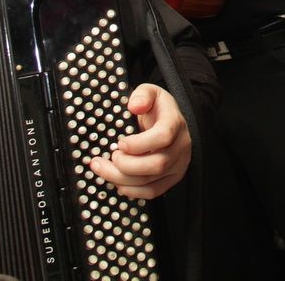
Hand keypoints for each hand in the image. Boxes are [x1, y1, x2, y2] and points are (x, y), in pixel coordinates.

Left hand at [88, 84, 190, 199]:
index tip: (120, 142)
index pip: (163, 137)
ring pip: (151, 181)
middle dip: (126, 165)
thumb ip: (142, 95)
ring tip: (103, 168)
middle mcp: (181, 146)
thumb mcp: (150, 92)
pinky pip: (153, 192)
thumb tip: (135, 106)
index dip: (139, 144)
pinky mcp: (172, 178)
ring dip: (122, 179)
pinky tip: (118, 182)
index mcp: (175, 123)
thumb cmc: (156, 108)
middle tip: (110, 156)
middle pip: (157, 164)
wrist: (168, 121)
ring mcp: (179, 164)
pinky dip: (132, 191)